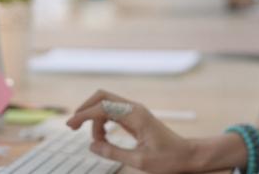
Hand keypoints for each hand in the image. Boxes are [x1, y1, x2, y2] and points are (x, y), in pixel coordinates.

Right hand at [67, 90, 196, 172]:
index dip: (83, 115)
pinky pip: (113, 113)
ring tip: (99, 142)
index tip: (70, 126)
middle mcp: (135, 109)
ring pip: (106, 105)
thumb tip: (91, 146)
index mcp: (136, 116)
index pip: (103, 108)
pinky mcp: (135, 118)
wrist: (188, 155)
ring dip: (95, 120)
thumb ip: (113, 152)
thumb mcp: (139, 161)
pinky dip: (103, 122)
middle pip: (102, 97)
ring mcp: (135, 112)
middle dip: (85, 109)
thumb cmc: (168, 159)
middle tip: (74, 127)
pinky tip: (103, 137)